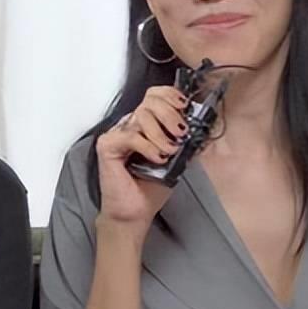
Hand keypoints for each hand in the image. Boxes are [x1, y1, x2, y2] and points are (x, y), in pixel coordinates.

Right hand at [95, 86, 188, 239]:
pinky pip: (131, 136)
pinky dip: (148, 147)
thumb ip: (183, 140)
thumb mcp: (176, 159)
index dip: (170, 95)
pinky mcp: (107, 146)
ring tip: (169, 152)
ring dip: (161, 135)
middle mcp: (129, 125)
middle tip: (180, 132)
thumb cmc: (150, 189)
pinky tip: (156, 159)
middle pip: (149, 101)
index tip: (184, 105)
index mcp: (144, 125)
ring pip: (142, 116)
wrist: (134, 213)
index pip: (154, 95)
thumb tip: (199, 124)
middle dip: (170, 114)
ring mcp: (117, 134)